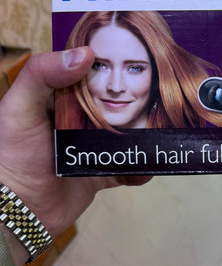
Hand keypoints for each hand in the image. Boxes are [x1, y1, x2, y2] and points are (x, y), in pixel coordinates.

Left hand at [0, 49, 150, 263]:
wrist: (17, 212)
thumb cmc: (9, 156)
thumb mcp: (18, 108)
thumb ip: (42, 75)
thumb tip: (85, 54)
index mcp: (52, 99)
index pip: (82, 74)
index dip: (104, 64)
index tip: (133, 53)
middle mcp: (71, 121)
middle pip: (109, 103)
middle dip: (132, 99)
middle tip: (157, 91)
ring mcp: (86, 149)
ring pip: (122, 135)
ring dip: (141, 134)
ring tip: (162, 128)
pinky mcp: (96, 175)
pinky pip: (125, 169)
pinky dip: (140, 168)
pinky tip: (149, 165)